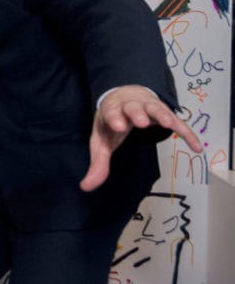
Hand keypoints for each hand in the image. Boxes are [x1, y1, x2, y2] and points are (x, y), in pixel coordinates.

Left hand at [79, 85, 203, 191]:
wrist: (124, 96)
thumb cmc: (112, 123)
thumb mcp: (101, 141)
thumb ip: (98, 164)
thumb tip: (86, 187)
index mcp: (111, 112)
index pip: (111, 113)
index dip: (114, 119)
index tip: (118, 127)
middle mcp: (130, 106)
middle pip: (133, 108)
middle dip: (137, 114)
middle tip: (141, 122)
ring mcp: (148, 107)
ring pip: (155, 109)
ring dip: (161, 115)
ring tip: (167, 124)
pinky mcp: (165, 113)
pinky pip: (178, 122)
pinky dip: (187, 133)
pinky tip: (197, 147)